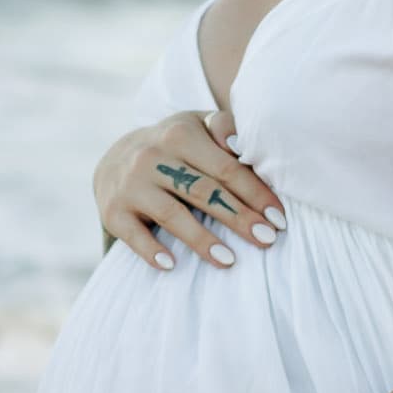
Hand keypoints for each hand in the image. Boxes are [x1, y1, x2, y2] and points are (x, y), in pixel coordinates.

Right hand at [93, 109, 287, 271]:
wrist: (115, 158)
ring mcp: (130, 184)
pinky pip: (133, 235)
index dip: (254, 193)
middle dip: (238, 217)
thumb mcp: (196, 126)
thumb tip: (243, 146)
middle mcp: (152, 156)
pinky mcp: (113, 211)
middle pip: (203, 191)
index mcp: (179, 134)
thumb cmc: (173, 146)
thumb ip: (223, 128)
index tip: (279, 219)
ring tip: (229, 261)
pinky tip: (171, 265)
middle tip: (267, 240)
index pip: (225, 167)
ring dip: (201, 240)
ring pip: (171, 214)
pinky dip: (151, 250)